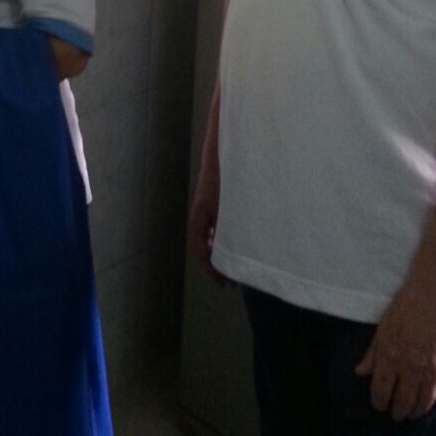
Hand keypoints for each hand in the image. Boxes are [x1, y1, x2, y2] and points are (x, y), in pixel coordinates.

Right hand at [188, 167, 227, 284]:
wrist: (222, 151)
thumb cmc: (225, 178)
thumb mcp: (228, 209)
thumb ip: (228, 232)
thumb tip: (234, 254)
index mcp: (199, 218)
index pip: (200, 251)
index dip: (211, 270)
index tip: (224, 283)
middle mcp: (200, 214)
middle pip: (203, 245)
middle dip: (215, 264)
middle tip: (229, 279)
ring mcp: (207, 206)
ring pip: (210, 235)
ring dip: (219, 250)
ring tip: (233, 263)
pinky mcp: (215, 199)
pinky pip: (216, 224)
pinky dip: (222, 236)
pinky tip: (235, 239)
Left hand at [356, 279, 435, 419]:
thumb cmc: (407, 306)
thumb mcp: (383, 327)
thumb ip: (373, 353)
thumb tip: (361, 373)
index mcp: (391, 358)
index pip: (382, 390)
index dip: (380, 401)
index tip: (379, 405)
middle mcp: (412, 369)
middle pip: (404, 401)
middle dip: (397, 411)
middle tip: (395, 415)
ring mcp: (435, 370)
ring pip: (425, 402)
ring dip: (416, 411)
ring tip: (411, 413)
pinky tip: (431, 399)